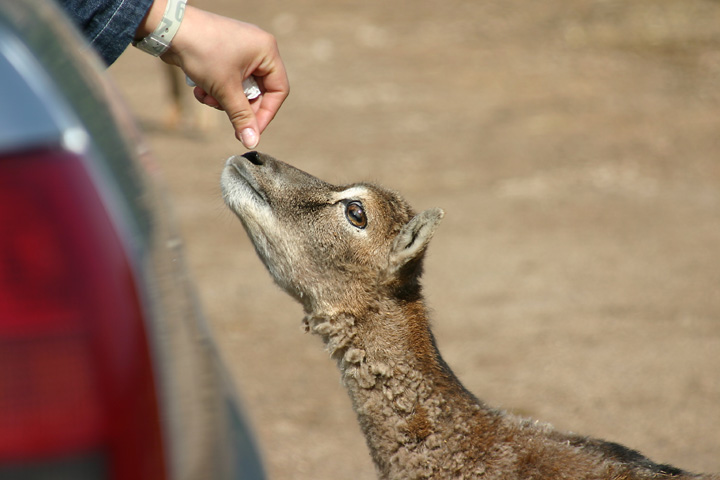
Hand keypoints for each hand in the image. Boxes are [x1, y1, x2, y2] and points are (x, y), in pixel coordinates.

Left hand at [159, 5, 288, 147]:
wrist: (169, 29)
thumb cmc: (203, 52)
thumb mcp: (225, 89)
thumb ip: (242, 117)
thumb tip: (252, 142)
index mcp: (267, 51)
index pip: (278, 90)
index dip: (266, 113)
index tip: (252, 131)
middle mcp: (257, 49)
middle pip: (258, 91)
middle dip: (238, 106)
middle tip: (227, 118)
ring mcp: (240, 50)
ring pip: (241, 88)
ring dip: (223, 100)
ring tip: (207, 97)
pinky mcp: (224, 54)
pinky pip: (228, 80)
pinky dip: (216, 89)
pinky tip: (200, 88)